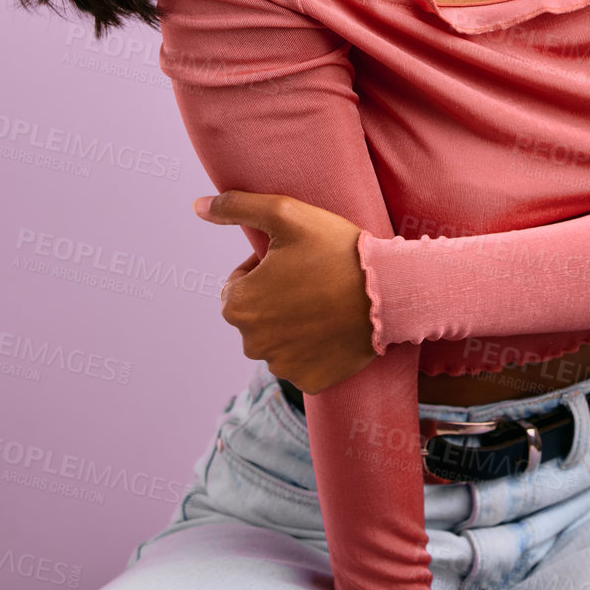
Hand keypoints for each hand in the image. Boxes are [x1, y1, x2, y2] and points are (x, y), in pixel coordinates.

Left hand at [193, 190, 376, 390]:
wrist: (391, 291)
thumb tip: (198, 206)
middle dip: (275, 298)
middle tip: (312, 279)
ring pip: (277, 340)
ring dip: (292, 324)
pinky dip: (312, 349)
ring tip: (325, 302)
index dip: (265, 269)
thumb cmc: (337, 248)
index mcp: (237, 305)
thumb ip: (236, 207)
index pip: (239, 285)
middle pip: (255, 315)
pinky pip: (301, 363)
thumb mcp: (286, 213)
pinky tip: (332, 328)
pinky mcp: (309, 382)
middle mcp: (252, 343)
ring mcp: (282, 366)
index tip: (295, 260)